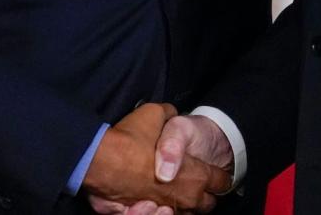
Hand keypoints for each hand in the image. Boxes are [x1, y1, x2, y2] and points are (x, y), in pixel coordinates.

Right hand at [83, 104, 229, 214]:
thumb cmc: (132, 139)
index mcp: (195, 175)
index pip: (220, 183)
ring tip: (170, 194)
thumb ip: (171, 116)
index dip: (220, 177)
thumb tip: (173, 116)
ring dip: (180, 206)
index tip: (217, 174)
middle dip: (203, 196)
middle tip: (193, 184)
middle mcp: (184, 199)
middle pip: (205, 205)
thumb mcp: (157, 114)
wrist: (100, 160)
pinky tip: (150, 202)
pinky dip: (156, 212)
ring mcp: (164, 211)